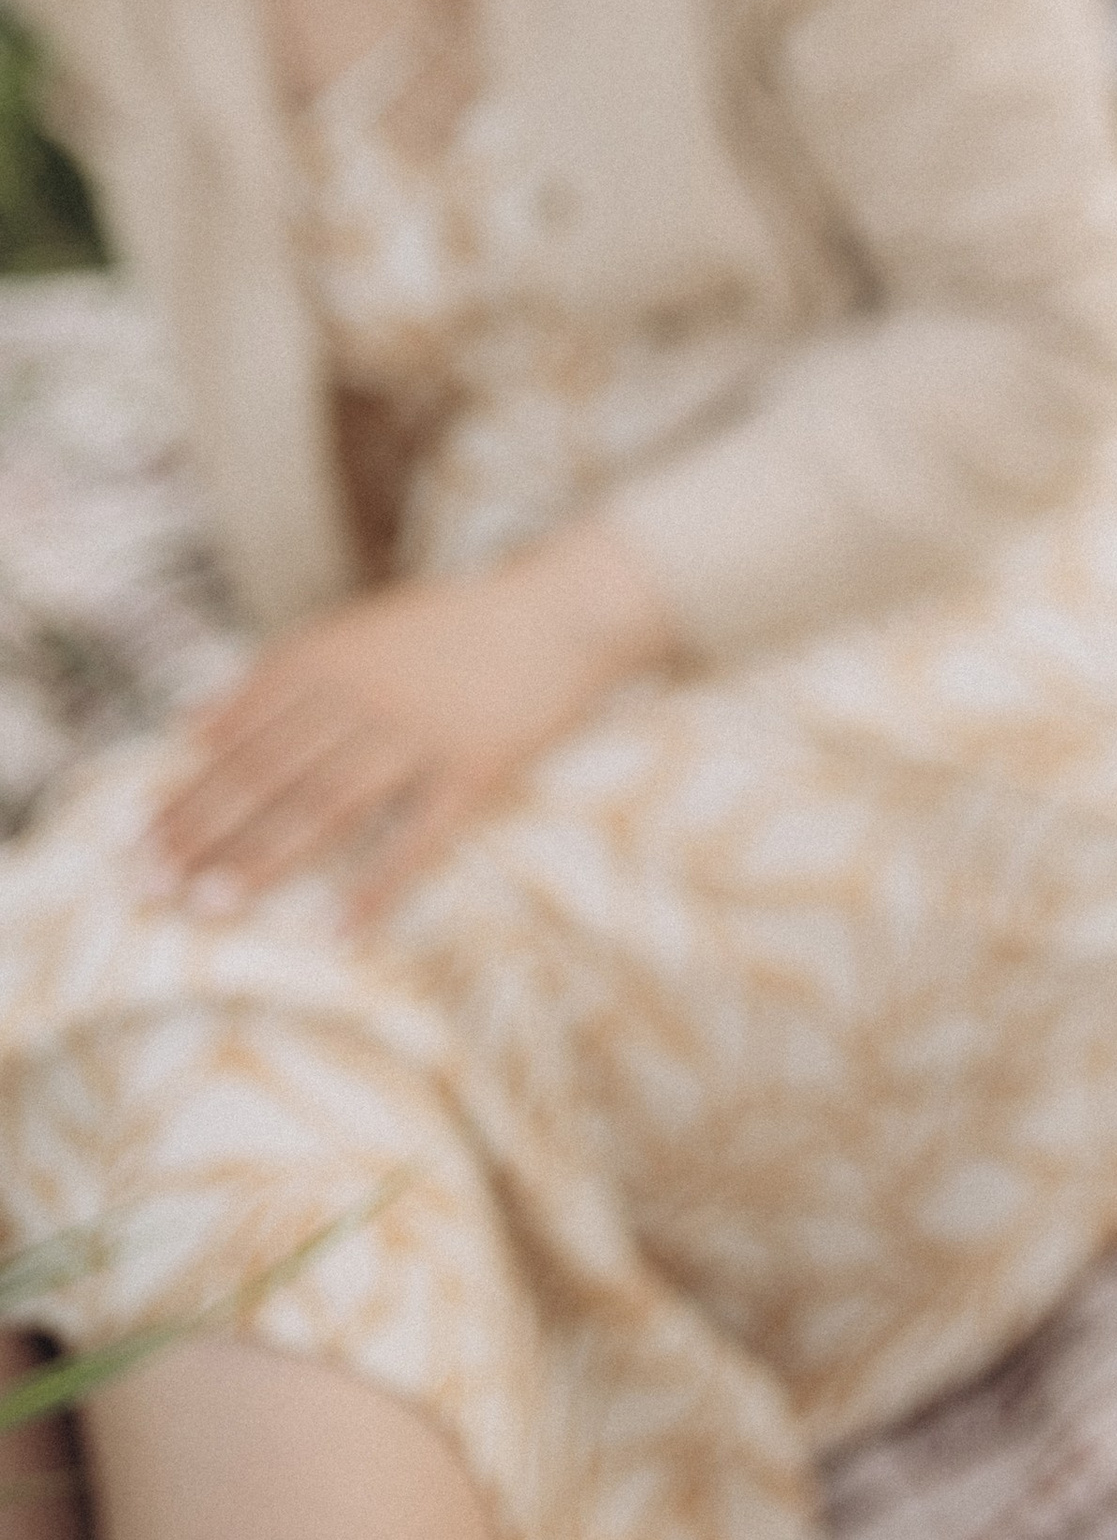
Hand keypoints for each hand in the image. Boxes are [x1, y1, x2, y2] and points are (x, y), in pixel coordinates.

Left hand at [149, 516, 676, 924]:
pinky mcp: (477, 768)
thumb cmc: (450, 626)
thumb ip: (275, 677)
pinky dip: (378, 886)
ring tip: (210, 906)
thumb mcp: (356, 629)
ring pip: (328, 804)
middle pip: (269, 773)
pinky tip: (338, 931)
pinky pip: (420, 837)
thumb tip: (189, 724)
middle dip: (202, 832)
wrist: (562, 607)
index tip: (132, 842)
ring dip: (264, 857)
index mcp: (332, 657)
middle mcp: (367, 695)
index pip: (238, 734)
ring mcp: (422, 734)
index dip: (184, 789)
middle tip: (147, 888)